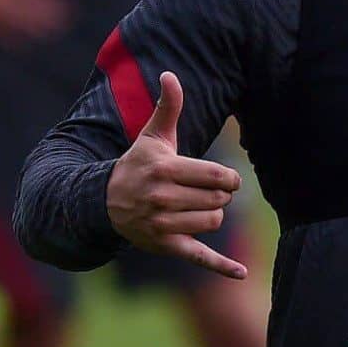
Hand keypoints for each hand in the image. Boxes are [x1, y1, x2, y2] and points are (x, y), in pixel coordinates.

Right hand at [106, 72, 247, 278]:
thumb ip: (167, 106)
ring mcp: (162, 226)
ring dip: (213, 215)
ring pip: (213, 222)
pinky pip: (199, 258)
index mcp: (164, 170)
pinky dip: (222, 267)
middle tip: (204, 192)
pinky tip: (243, 273)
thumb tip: (169, 73)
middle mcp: (162, 199)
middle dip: (219, 196)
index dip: (227, 178)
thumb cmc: (138, 164)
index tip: (222, 178)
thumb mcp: (152, 136)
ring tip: (196, 208)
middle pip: (218, 200)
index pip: (216, 176)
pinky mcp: (165, 247)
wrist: (105, 203)